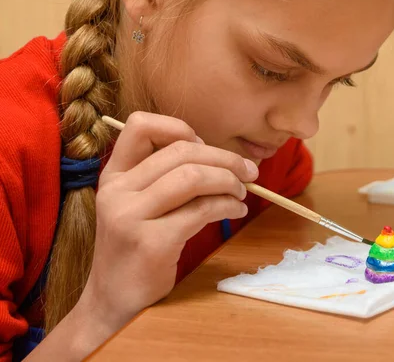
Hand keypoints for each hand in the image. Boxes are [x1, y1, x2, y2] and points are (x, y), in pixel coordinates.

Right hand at [78, 111, 258, 330]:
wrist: (113, 301)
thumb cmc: (137, 249)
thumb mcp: (140, 205)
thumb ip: (165, 177)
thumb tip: (219, 156)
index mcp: (114, 175)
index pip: (140, 125)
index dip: (180, 128)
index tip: (205, 149)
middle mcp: (116, 190)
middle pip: (181, 151)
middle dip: (224, 158)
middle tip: (248, 172)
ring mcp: (130, 216)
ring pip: (192, 177)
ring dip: (228, 181)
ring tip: (241, 193)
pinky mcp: (151, 242)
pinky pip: (201, 210)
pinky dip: (227, 205)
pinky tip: (235, 211)